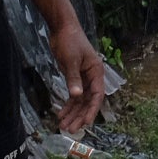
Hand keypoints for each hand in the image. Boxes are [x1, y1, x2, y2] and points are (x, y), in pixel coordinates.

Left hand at [49, 18, 103, 134]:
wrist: (62, 29)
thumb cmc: (70, 42)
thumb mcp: (71, 60)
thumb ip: (73, 79)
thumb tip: (76, 96)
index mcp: (96, 72)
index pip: (97, 95)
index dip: (92, 110)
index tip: (85, 122)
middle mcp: (92, 77)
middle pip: (87, 101)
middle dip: (79, 116)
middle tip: (70, 130)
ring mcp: (83, 78)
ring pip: (79, 100)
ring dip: (72, 113)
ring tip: (63, 126)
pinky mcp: (74, 77)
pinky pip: (72, 95)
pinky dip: (67, 105)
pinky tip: (60, 114)